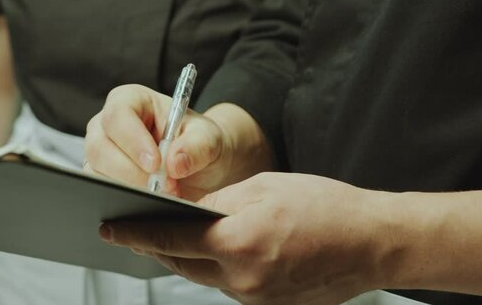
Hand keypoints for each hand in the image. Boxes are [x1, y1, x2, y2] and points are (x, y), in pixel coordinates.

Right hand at [84, 84, 233, 199]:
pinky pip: (103, 192)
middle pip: (100, 147)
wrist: (200, 165)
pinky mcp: (101, 177)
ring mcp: (100, 152)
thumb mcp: (209, 138)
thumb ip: (197, 146)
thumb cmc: (200, 142)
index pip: (119, 115)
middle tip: (166, 185)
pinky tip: (154, 200)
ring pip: (98, 173)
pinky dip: (128, 200)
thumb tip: (175, 162)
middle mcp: (108, 124)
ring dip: (132, 188)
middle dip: (133, 172)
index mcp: (131, 100)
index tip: (155, 163)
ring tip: (167, 191)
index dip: (133, 140)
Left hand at [99, 173, 398, 303]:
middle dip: (156, 246)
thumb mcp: (267, 187)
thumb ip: (221, 202)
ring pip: (203, 277)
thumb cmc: (327, 207)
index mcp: (241, 241)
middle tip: (137, 229)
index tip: (110, 227)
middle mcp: (244, 279)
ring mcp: (255, 299)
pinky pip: (227, 286)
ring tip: (180, 236)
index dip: (135, 233)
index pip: (172, 239)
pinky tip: (223, 250)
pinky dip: (216, 268)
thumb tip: (190, 213)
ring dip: (188, 257)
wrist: (371, 243)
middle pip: (181, 263)